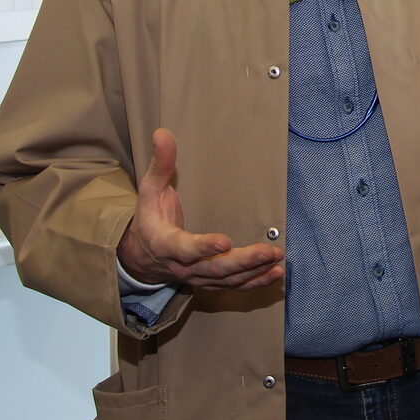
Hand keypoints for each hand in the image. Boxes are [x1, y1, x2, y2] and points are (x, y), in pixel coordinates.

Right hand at [117, 128, 284, 289]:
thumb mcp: (150, 190)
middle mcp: (181, 266)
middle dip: (243, 261)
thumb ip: (160, 164)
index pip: (184, 248)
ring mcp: (196, 277)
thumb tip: (162, 133)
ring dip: (254, 271)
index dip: (203, 247)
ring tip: (277, 260)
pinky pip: (233, 286)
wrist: (142, 255)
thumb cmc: (151, 218)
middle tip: (268, 251)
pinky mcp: (209, 282)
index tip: (225, 241)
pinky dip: (255, 281)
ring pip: (226, 280)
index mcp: (164, 243)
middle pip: (213, 269)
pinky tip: (275, 273)